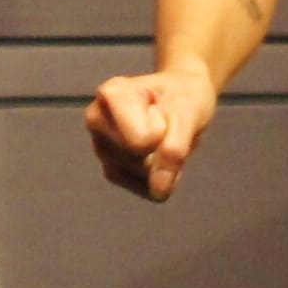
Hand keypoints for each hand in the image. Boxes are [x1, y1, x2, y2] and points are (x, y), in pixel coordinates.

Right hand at [85, 66, 217, 199]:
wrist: (183, 98)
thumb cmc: (183, 97)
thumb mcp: (189, 114)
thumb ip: (174, 149)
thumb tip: (158, 191)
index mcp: (111, 95)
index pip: (140, 141)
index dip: (164, 131)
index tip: (162, 109)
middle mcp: (97, 120)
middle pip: (139, 158)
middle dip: (162, 146)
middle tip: (165, 121)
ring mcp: (101, 147)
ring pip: (143, 176)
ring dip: (163, 160)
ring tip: (162, 133)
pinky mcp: (113, 170)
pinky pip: (147, 189)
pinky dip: (161, 176)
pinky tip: (159, 151)